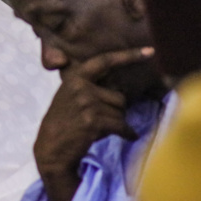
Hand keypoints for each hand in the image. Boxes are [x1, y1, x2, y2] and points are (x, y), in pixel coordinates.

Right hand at [35, 47, 153, 200]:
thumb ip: (88, 86)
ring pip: (121, 113)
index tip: (150, 51)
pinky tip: (127, 136)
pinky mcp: (93, 120)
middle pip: (119, 97)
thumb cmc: (63, 123)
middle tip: (98, 121)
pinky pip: (122, 125)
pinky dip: (127, 133)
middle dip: (116, 111)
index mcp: (75, 77)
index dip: (129, 55)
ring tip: (99, 130)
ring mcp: (87, 103)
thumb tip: (120, 90)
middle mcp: (81, 87)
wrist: (50, 149)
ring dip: (117, 124)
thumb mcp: (69, 96)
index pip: (105, 61)